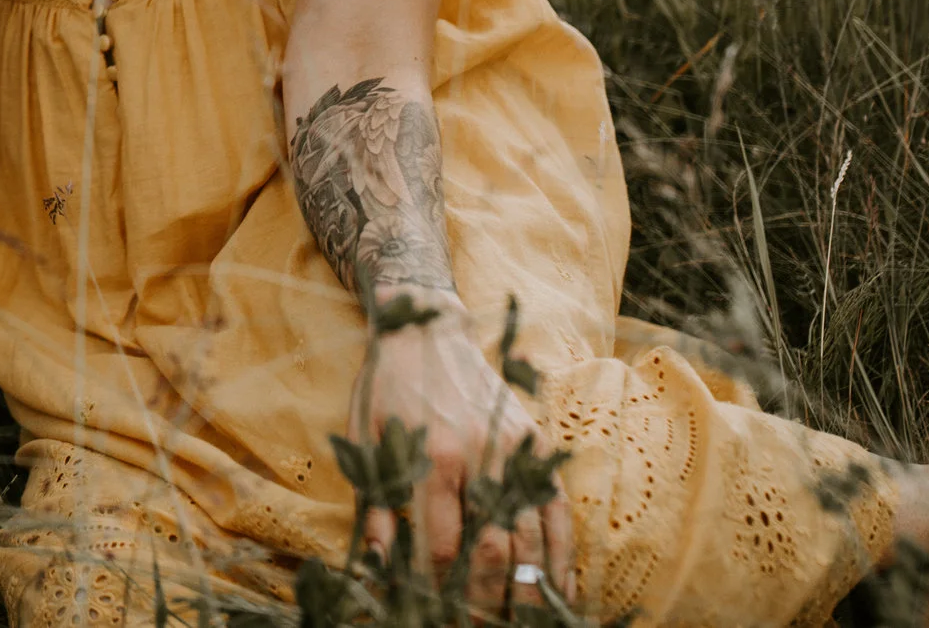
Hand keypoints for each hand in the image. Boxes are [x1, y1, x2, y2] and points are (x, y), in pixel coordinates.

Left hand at [355, 300, 571, 614]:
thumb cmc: (386, 390)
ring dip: (527, 590)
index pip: (443, 546)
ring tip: (519, 620)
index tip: (437, 611)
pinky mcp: (537, 446)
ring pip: (532, 538)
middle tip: (477, 626)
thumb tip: (375, 564)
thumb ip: (375, 506)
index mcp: (433, 459)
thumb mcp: (365, 443)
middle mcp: (480, 458)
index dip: (442, 589)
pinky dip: (562, 557)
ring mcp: (515, 452)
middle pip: (493, 550)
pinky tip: (560, 591)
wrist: (426, 331)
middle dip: (487, 599)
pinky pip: (558, 512)